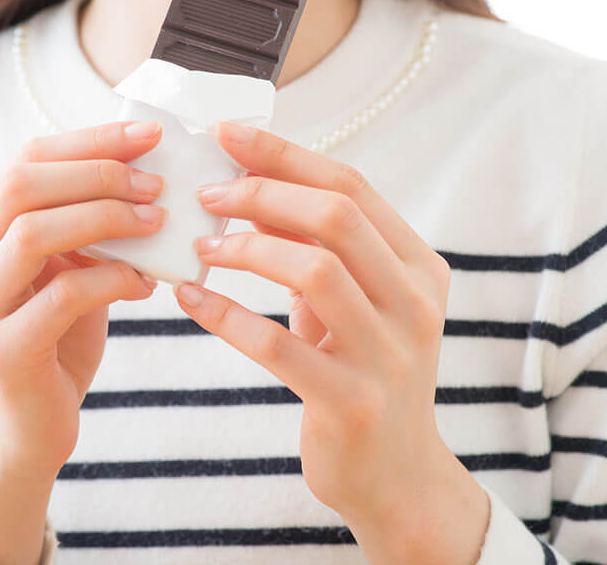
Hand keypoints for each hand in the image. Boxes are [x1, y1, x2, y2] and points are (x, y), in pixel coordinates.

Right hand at [0, 120, 166, 562]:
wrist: (25, 428)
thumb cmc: (54, 337)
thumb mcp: (66, 269)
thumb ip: (85, 225)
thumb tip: (146, 174)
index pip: (26, 159)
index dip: (91, 141)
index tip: (149, 136)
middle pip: (22, 185)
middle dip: (99, 174)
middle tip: (157, 183)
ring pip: (33, 232)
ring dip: (107, 219)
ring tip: (157, 222)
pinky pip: (64, 294)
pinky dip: (115, 279)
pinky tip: (147, 284)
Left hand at [173, 120, 488, 563]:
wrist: (394, 471)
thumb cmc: (361, 367)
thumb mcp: (348, 300)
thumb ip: (312, 245)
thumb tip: (247, 189)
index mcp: (416, 264)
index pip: (351, 186)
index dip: (286, 155)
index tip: (228, 135)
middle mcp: (414, 301)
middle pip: (338, 216)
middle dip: (264, 193)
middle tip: (207, 194)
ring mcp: (389, 353)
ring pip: (315, 270)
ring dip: (247, 248)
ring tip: (201, 245)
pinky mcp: (351, 402)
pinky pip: (278, 345)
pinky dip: (226, 315)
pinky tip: (190, 300)